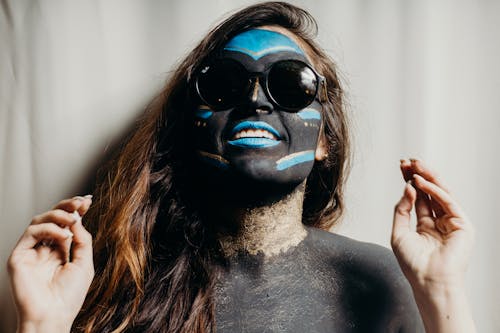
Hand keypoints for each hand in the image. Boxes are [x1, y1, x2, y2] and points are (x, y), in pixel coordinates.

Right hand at [7, 196, 93, 332]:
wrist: (54, 315)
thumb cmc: (69, 296)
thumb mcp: (84, 263)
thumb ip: (82, 239)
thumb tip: (78, 217)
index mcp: (60, 251)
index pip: (66, 224)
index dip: (76, 210)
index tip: (88, 200)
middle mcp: (45, 249)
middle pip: (53, 219)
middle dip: (67, 206)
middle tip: (80, 202)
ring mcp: (32, 252)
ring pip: (40, 220)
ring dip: (59, 215)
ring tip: (73, 218)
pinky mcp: (19, 256)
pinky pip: (31, 232)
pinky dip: (49, 229)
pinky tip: (63, 235)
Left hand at [391, 159, 475, 331]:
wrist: (428, 281)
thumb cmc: (413, 264)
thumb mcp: (399, 232)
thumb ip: (402, 209)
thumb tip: (408, 188)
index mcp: (426, 225)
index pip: (420, 197)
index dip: (411, 181)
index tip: (401, 166)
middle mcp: (440, 222)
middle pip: (430, 192)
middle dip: (419, 175)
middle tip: (407, 161)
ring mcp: (453, 223)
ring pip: (441, 193)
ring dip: (427, 177)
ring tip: (414, 165)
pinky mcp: (463, 225)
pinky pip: (448, 202)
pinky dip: (434, 190)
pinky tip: (420, 181)